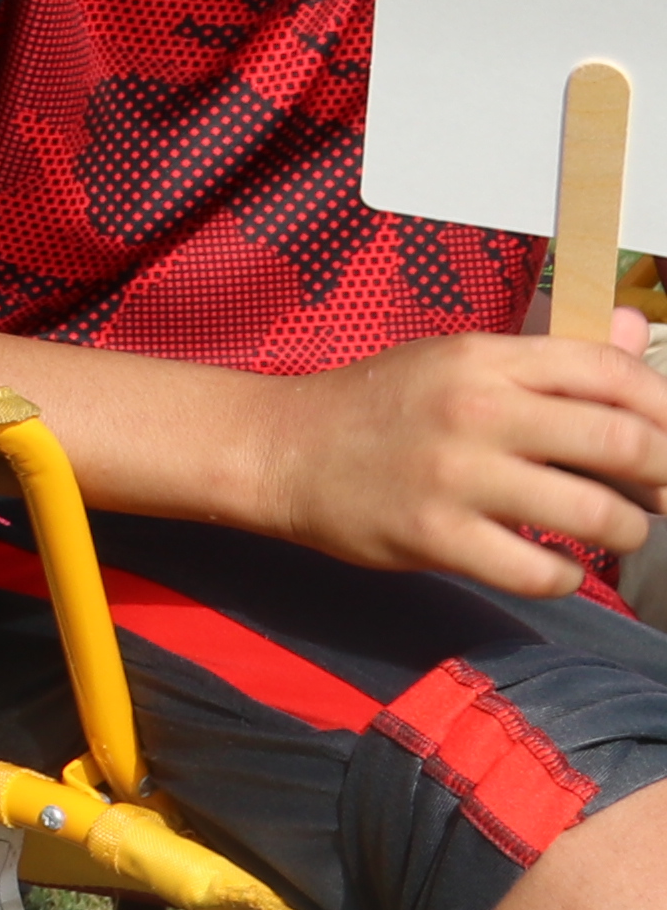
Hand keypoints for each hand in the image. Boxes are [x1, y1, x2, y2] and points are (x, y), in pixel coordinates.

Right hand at [244, 323, 666, 595]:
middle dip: (664, 476)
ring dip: (625, 531)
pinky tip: (557, 566)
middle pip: (621, 442)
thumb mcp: (457, 360)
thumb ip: (551, 356)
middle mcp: (475, 410)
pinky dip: (566, 576)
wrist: (280, 449)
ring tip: (614, 531)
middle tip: (661, 493)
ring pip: (594, 515)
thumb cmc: (379, 405)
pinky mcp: (434, 535)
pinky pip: (538, 571)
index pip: (610, 371)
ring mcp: (454, 475)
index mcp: (484, 358)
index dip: (665, 406)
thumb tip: (635, 332)